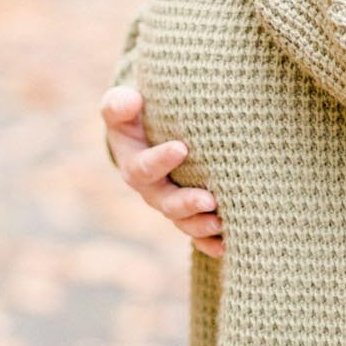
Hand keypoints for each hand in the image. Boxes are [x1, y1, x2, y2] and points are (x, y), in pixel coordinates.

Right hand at [100, 85, 223, 258]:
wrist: (148, 135)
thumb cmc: (136, 117)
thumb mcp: (121, 107)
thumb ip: (120, 104)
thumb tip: (131, 100)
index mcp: (134, 165)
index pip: (144, 167)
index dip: (161, 160)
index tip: (182, 147)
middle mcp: (152, 190)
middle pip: (167, 203)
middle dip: (186, 203)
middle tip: (209, 200)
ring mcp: (171, 204)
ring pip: (184, 222)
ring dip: (200, 226)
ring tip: (221, 224)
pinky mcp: (189, 214)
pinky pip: (197, 235)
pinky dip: (209, 243)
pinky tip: (226, 246)